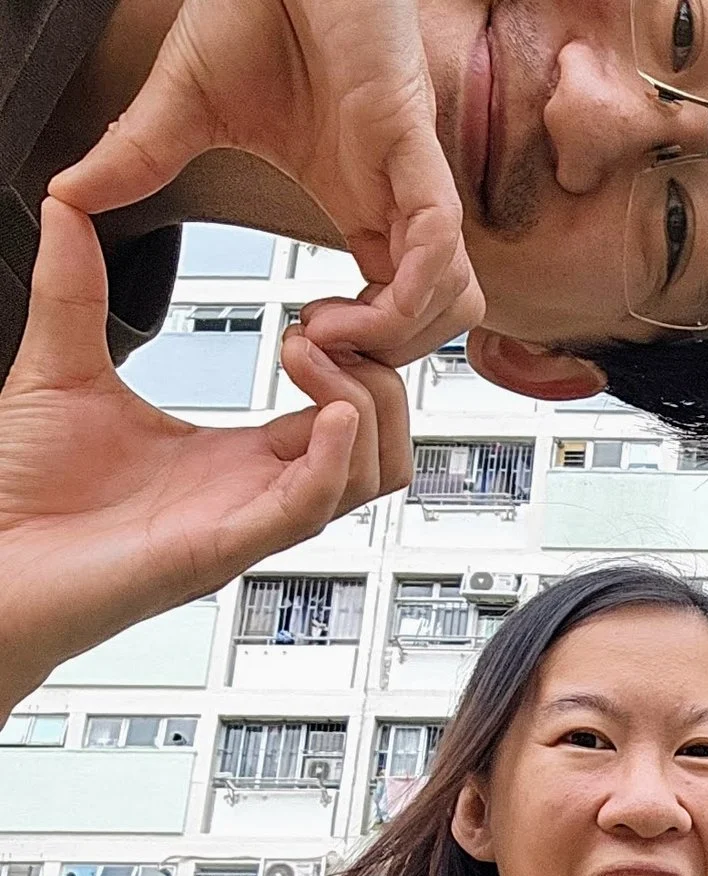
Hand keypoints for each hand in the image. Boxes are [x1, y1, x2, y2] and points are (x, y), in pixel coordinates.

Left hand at [0, 199, 409, 717]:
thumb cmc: (18, 495)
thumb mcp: (59, 367)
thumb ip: (76, 288)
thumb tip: (70, 208)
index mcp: (234, 462)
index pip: (346, 416)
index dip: (354, 360)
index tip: (316, 312)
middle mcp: (254, 495)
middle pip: (384, 445)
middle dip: (380, 374)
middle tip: (326, 325)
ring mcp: (244, 523)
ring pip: (373, 478)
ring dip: (367, 406)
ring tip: (313, 354)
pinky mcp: (222, 549)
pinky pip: (311, 509)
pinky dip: (338, 458)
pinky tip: (332, 412)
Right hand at [48, 0, 478, 364]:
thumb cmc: (257, 13)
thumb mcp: (187, 109)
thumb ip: (142, 159)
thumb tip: (74, 193)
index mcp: (360, 206)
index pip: (391, 305)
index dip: (359, 344)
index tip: (299, 344)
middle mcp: (395, 204)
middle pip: (433, 317)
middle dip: (380, 356)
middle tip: (314, 355)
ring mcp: (412, 182)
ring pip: (451, 295)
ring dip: (396, 334)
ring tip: (328, 335)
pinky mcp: (417, 149)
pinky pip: (443, 241)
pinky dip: (411, 287)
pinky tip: (359, 301)